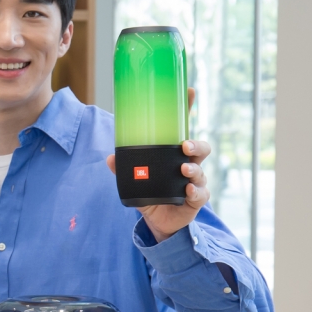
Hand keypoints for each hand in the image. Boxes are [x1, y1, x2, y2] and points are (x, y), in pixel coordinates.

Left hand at [105, 88, 209, 241]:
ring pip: (200, 171)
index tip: (190, 91)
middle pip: (199, 148)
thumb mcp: (133, 180)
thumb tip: (112, 158)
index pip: (183, 129)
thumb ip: (124, 169)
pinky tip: (188, 190)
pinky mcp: (195, 199)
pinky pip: (200, 194)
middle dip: (196, 145)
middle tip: (185, 145)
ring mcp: (194, 181)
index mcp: (173, 154)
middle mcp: (187, 164)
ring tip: (184, 170)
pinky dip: (195, 191)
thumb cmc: (150, 192)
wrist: (158, 220)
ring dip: (193, 169)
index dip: (188, 109)